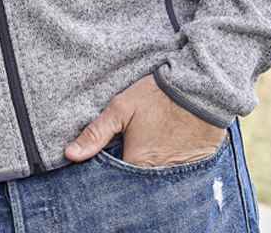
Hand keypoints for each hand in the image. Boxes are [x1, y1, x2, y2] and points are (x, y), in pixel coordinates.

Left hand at [64, 73, 227, 167]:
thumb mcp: (122, 108)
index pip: (115, 178)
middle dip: (130, 169)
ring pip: (156, 178)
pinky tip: (168, 147)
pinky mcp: (195, 168)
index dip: (110, 168)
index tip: (113, 151)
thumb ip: (96, 133)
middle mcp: (157, 175)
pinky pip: (177, 175)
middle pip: (136, 181)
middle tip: (134, 145)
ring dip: (151, 168)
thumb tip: (70, 154)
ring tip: (151, 144)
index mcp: (136, 163)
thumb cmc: (158, 96)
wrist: (200, 88)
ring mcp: (178, 173)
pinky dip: (171, 166)